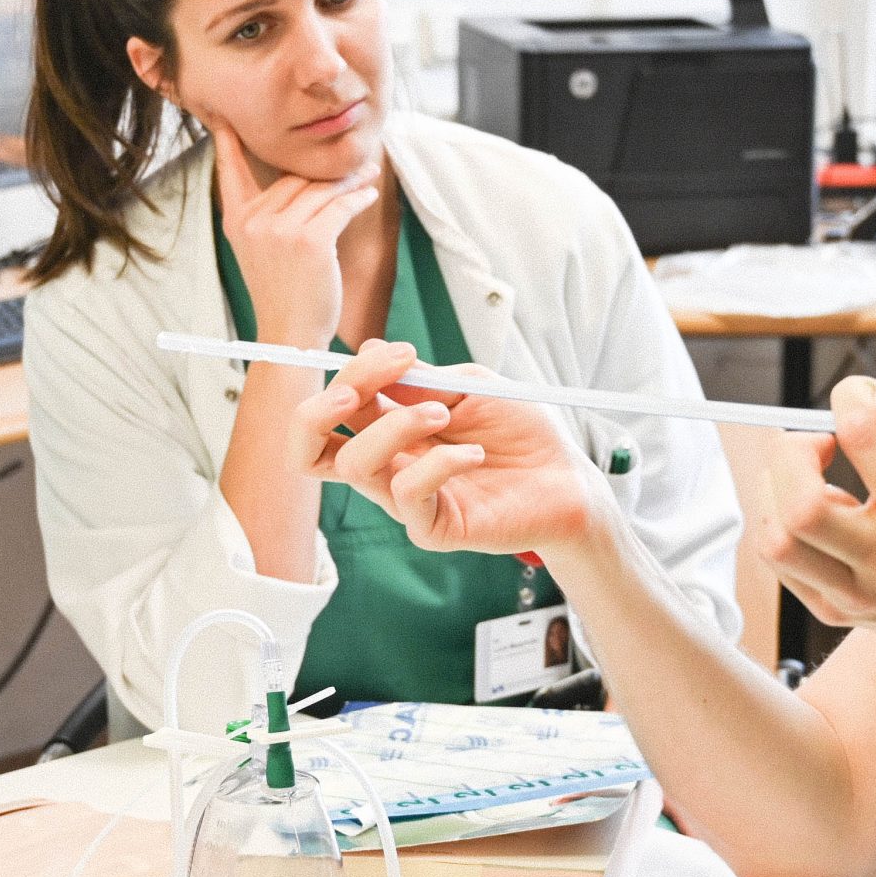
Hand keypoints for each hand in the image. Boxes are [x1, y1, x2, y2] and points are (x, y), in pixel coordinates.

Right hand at [209, 116, 379, 348]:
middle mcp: (253, 221)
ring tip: (367, 175)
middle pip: (293, 178)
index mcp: (236, 221)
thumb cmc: (284, 295)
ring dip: (348, 183)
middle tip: (352, 163)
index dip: (227, 142)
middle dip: (324, 172)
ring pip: (319, 190)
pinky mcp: (310, 240)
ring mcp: (279, 229)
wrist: (291, 336)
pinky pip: (340, 207)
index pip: (230, 170)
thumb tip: (300, 182)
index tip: (224, 117)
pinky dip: (358, 199)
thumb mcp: (260, 252)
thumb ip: (268, 216)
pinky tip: (368, 194)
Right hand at [294, 340, 607, 556]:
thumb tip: (369, 350)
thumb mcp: (470, 386)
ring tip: (444, 413)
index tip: (401, 352)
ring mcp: (404, 498)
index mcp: (389, 426)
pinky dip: (438, 464)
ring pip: (356, 466)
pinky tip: (475, 453)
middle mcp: (387, 463)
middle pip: (309, 447)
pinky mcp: (431, 527)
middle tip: (357, 391)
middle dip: (318, 411)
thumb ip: (420, 376)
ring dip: (395, 426)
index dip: (352, 374)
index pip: (336, 405)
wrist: (566, 477)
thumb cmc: (520, 431)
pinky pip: (406, 496)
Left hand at [761, 361, 875, 667]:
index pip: (864, 439)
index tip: (861, 394)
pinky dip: (782, 524)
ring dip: (781, 491)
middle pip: (800, 505)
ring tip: (821, 479)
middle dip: (794, 452)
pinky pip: (780, 565)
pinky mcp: (837, 614)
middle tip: (824, 441)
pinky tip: (822, 512)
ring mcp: (858, 597)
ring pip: (776, 542)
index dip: (852, 398)